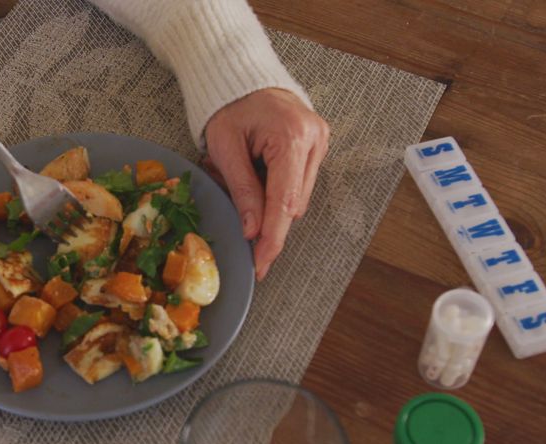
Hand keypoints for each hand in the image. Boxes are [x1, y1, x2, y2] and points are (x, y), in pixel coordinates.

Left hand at [203, 88, 328, 279]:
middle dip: (264, 219)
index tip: (261, 263)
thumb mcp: (224, 147)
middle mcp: (314, 139)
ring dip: (269, 201)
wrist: (242, 77)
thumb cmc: (229, 106)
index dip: (272, 237)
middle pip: (293, 204)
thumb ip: (241, 189)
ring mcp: (320, 142)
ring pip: (297, 198)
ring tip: (243, 172)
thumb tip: (252, 230)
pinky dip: (276, 188)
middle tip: (234, 209)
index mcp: (291, 137)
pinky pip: (298, 183)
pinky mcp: (318, 145)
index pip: (283, 202)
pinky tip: (258, 169)